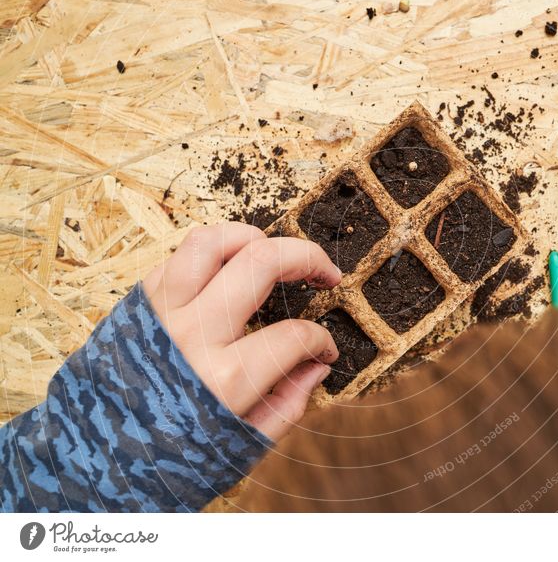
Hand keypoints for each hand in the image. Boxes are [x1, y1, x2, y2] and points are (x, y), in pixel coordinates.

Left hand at [141, 222, 341, 440]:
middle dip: (307, 257)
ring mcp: (161, 312)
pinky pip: (179, 257)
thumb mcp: (240, 446)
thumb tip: (317, 367)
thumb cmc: (170, 456)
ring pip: (213, 241)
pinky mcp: (139, 302)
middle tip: (325, 271)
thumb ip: (287, 405)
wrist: (94, 457)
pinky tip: (228, 271)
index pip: (295, 336)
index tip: (326, 347)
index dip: (322, 340)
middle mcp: (193, 335)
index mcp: (224, 380)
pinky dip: (212, 254)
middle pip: (262, 263)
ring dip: (254, 237)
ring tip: (274, 251)